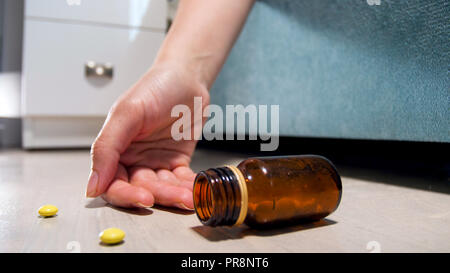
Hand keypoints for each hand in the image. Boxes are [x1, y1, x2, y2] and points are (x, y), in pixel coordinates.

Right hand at [85, 64, 209, 209]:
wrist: (187, 77)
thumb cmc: (156, 87)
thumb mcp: (127, 113)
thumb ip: (106, 148)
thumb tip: (92, 186)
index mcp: (115, 149)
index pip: (113, 183)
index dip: (126, 195)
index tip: (144, 198)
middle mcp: (133, 159)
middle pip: (141, 189)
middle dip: (160, 195)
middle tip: (177, 197)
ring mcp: (156, 161)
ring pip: (163, 188)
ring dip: (177, 194)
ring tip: (191, 197)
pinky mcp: (176, 161)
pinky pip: (181, 181)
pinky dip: (189, 187)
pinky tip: (197, 190)